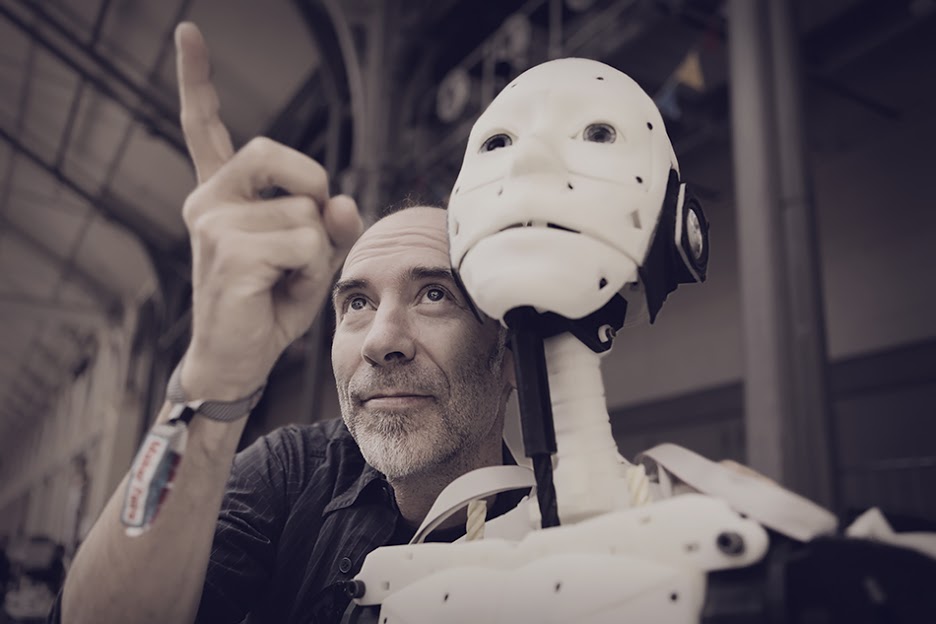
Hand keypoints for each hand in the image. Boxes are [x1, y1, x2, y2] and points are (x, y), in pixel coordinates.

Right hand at [174, 22, 361, 400]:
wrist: (235, 361)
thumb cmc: (268, 305)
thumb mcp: (308, 257)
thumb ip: (326, 221)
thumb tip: (342, 199)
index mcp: (220, 195)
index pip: (206, 128)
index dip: (198, 81)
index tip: (188, 33)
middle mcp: (208, 201)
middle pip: (278, 155)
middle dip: (311, 190)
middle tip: (304, 237)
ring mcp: (213, 224)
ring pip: (306, 212)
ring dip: (315, 251)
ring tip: (285, 279)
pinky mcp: (229, 252)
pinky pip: (306, 243)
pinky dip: (312, 271)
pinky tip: (280, 291)